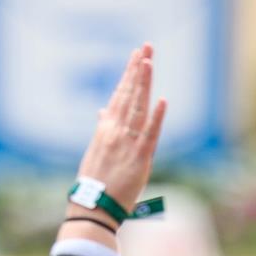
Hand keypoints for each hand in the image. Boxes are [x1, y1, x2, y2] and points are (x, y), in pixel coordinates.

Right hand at [74, 45, 168, 213]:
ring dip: (143, 84)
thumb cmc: (94, 183)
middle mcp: (115, 132)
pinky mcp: (139, 159)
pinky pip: (149, 135)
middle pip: (129, 95)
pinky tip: (162, 101)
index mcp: (105, 130)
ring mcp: (127, 144)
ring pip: (137, 108)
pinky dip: (156, 118)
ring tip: (148, 62)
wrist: (93, 207)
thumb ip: (102, 129)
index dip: (128, 75)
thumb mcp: (95, 151)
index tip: (136, 56)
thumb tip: (103, 112)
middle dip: (137, 70)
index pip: (119, 96)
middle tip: (145, 47)